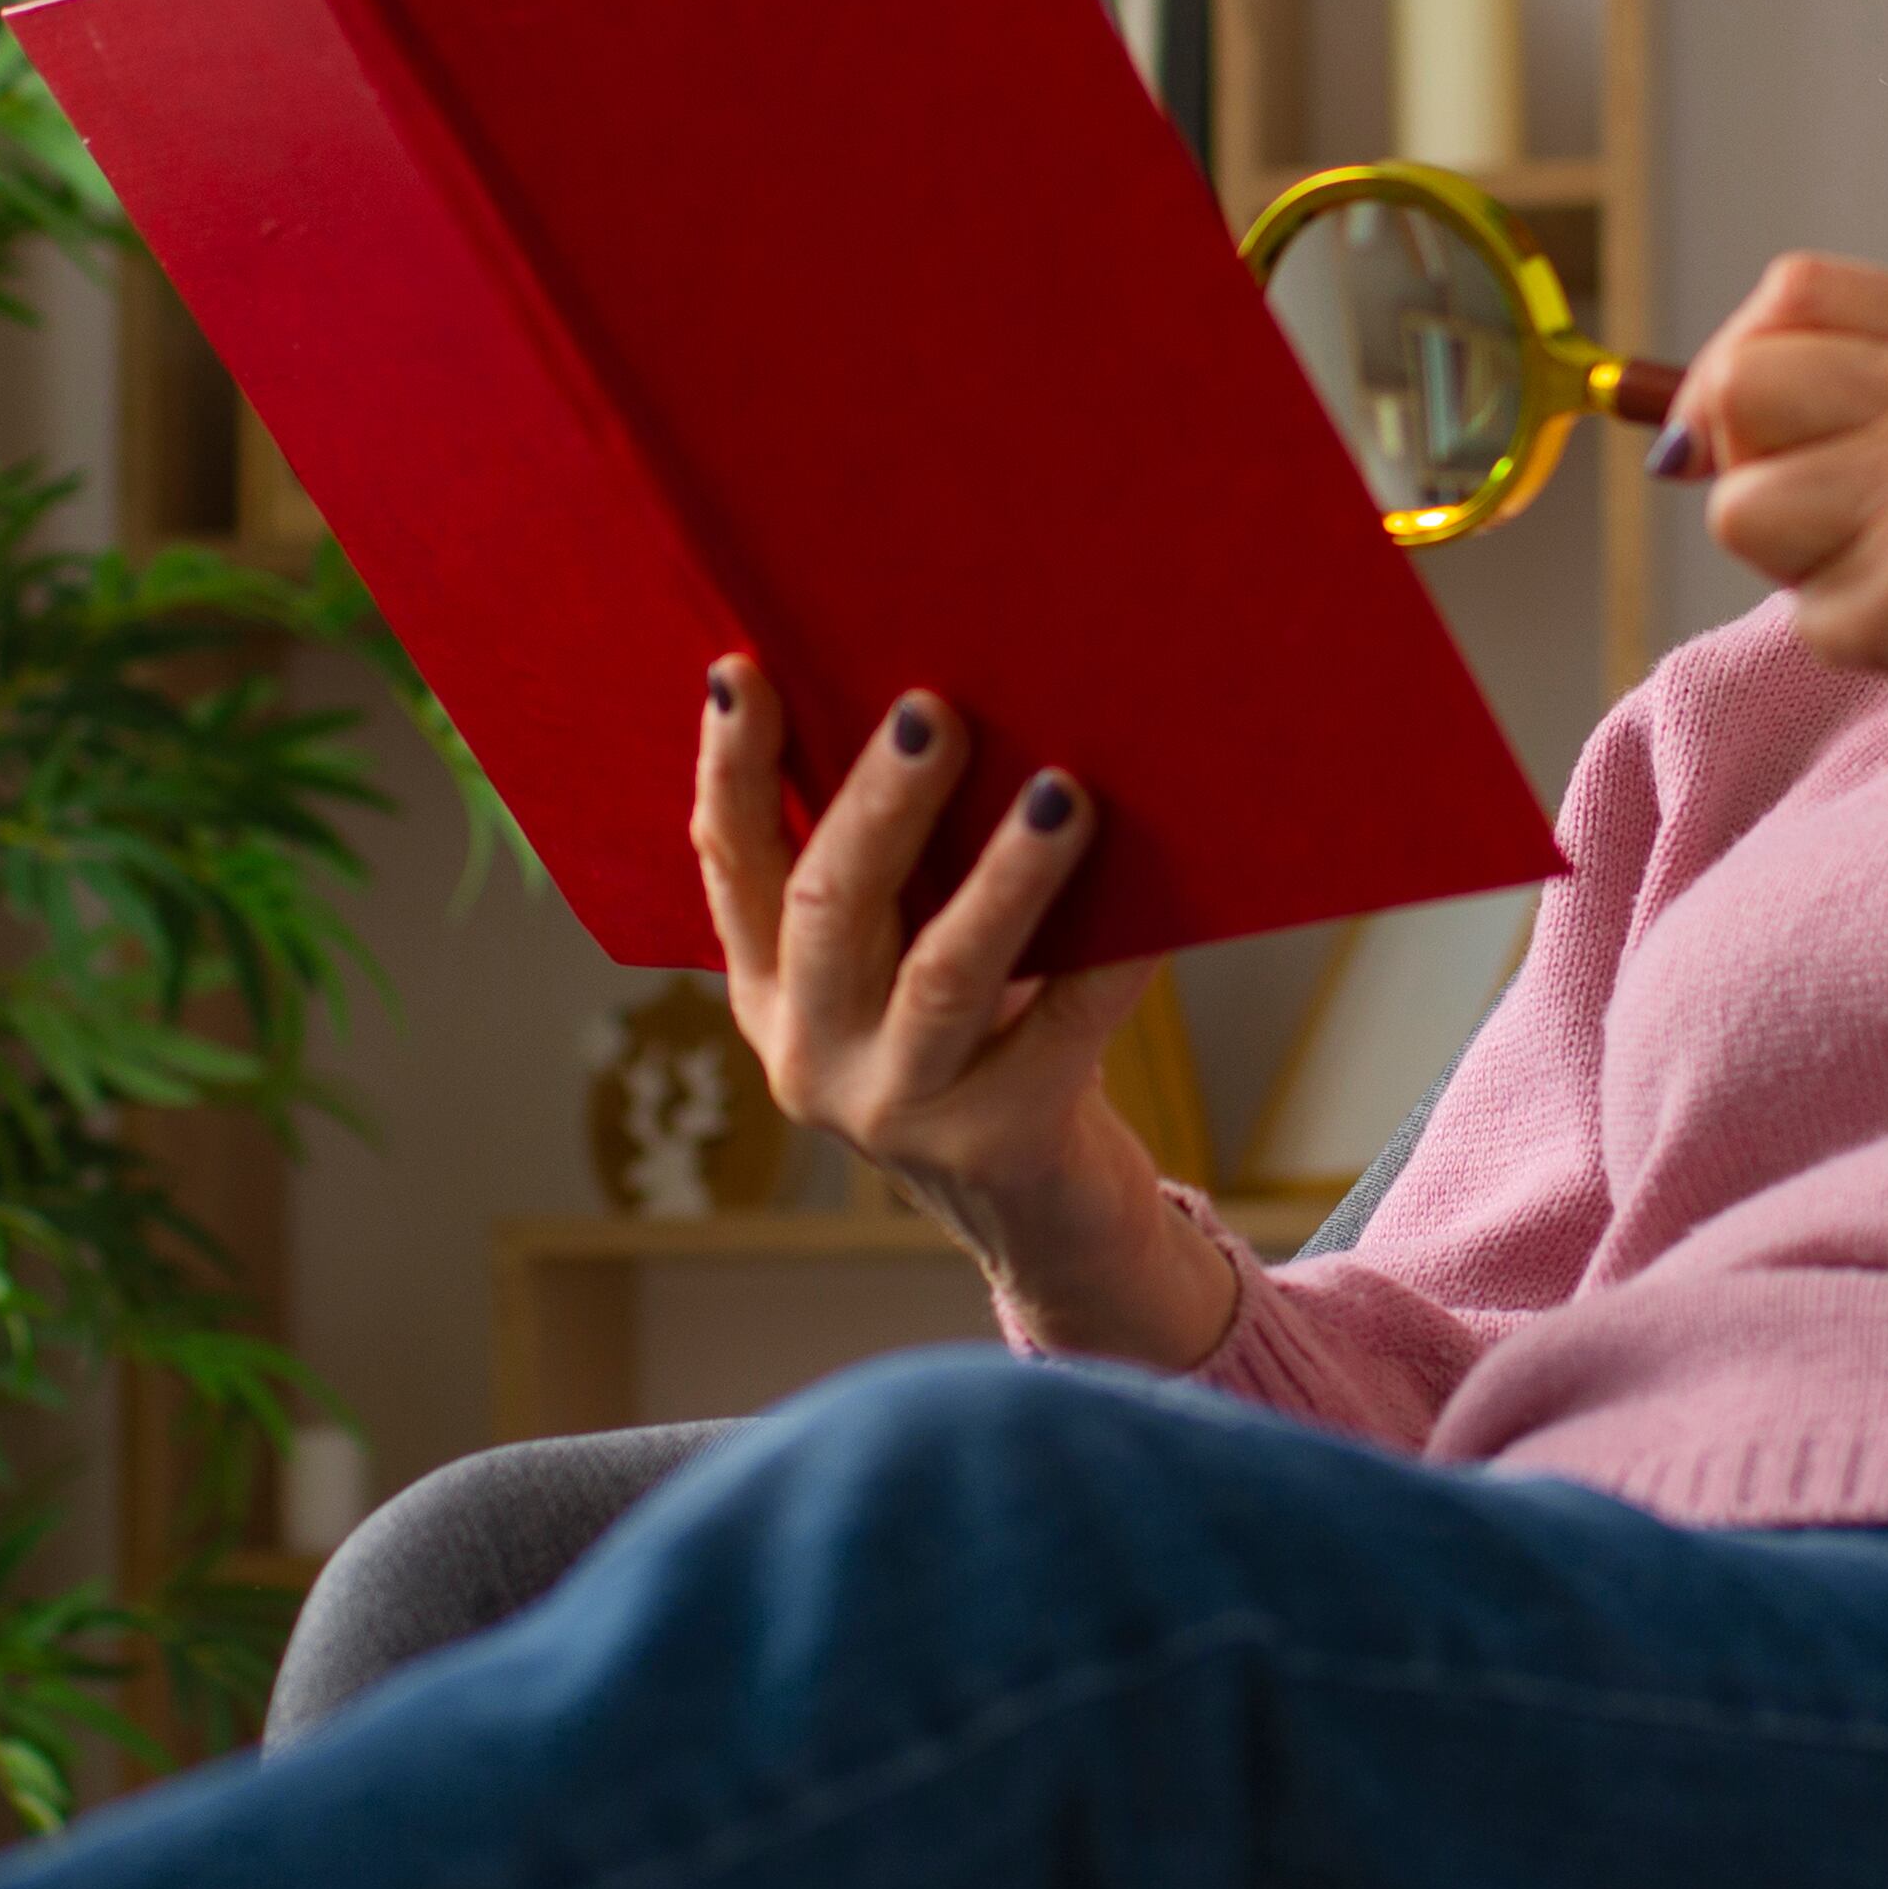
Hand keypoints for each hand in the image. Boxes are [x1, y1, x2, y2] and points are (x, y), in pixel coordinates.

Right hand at [686, 664, 1235, 1363]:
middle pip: (829, 910)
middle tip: (932, 710)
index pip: (729, 866)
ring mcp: (900, 1110)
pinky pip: (1068, 1027)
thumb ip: (900, 870)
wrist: (1052, 1217)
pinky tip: (1158, 906)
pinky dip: (1112, 958)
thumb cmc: (985, 1040)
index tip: (740, 671)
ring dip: (1004, 877)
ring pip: (945, 976)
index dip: (731, 769)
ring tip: (1060, 791)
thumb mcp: (905, 961)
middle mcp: (812, 1054)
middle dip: (878, 804)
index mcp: (770, 993)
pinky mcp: (1001, 1143)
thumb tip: (951, 700)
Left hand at [1669, 255, 1887, 910]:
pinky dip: (1863, 652)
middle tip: (1826, 539)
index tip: (1768, 444)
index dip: (1744, 363)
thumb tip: (1699, 432)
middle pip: (1739, 383)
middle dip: (1745, 471)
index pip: (1793, 288)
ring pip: (1742, 506)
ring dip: (1800, 575)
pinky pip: (1809, 618)